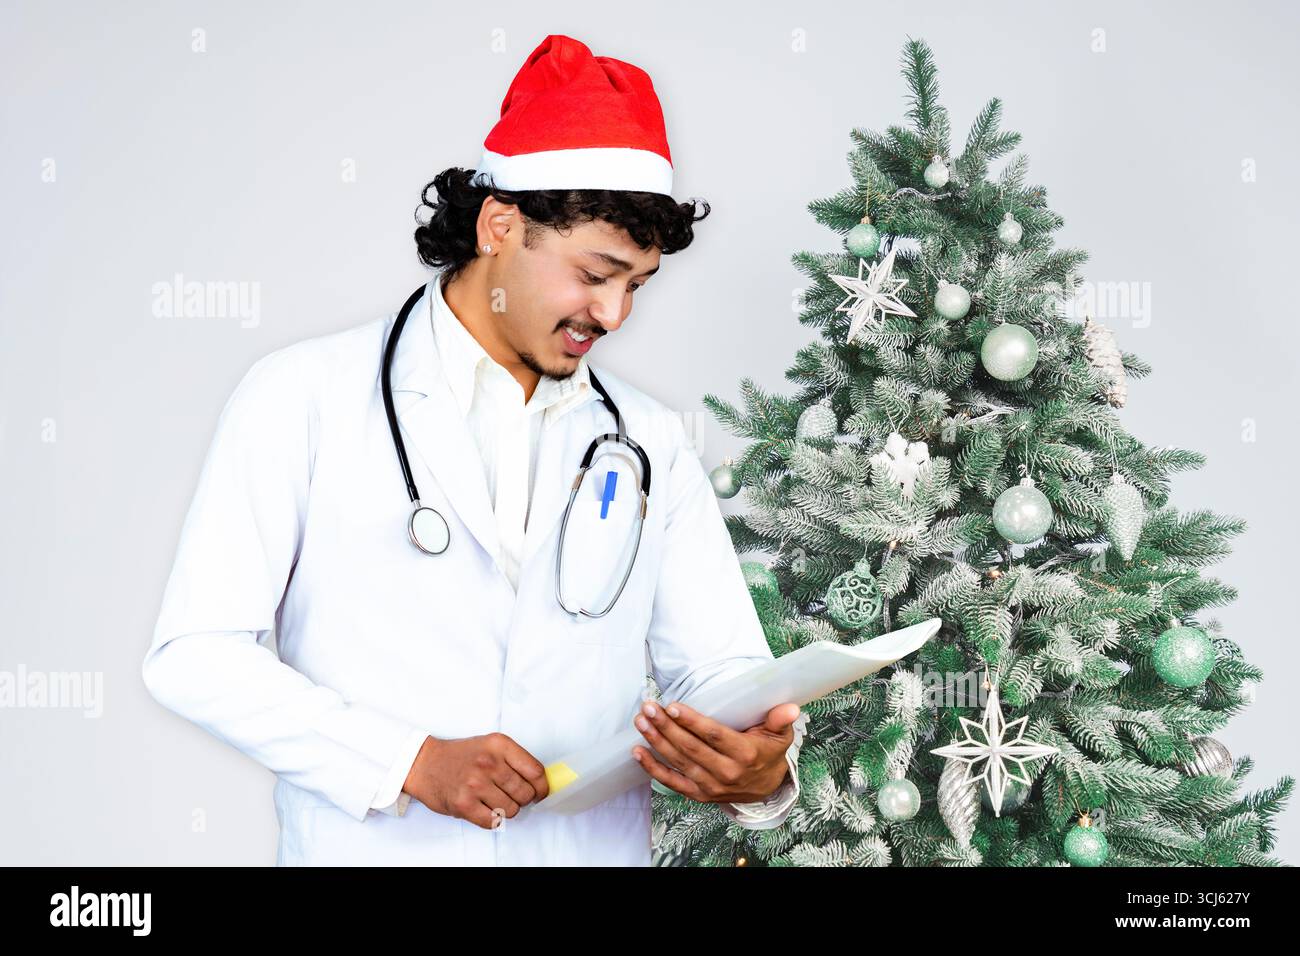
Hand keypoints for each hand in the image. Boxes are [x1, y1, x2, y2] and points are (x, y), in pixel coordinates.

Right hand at [403, 733, 549, 829]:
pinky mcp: (463, 804)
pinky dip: (492, 819)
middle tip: (511, 795)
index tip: (539, 792)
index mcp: (499, 745)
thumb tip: (541, 783)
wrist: (425, 764)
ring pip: (512, 810)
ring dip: (506, 809)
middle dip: (522, 799)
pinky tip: (483, 808)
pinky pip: (493, 822)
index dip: (541, 787)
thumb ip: (515, 760)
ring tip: (492, 800)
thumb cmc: (461, 756)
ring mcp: (475, 784)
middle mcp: (488, 763)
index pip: (536, 771)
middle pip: (526, 793)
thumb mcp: (491, 746)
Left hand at [630, 700, 799, 804]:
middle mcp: (726, 773)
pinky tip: (638, 752)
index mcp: (745, 755)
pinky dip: (653, 768)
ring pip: (679, 762)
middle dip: (666, 726)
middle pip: (691, 748)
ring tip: (641, 721)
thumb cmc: (768, 752)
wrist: (767, 788)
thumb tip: (790, 708)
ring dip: (656, 741)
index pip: (714, 736)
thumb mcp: (780, 736)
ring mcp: (710, 786)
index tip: (673, 706)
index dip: (692, 722)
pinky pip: (672, 782)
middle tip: (649, 707)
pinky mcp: (699, 795)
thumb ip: (780, 720)